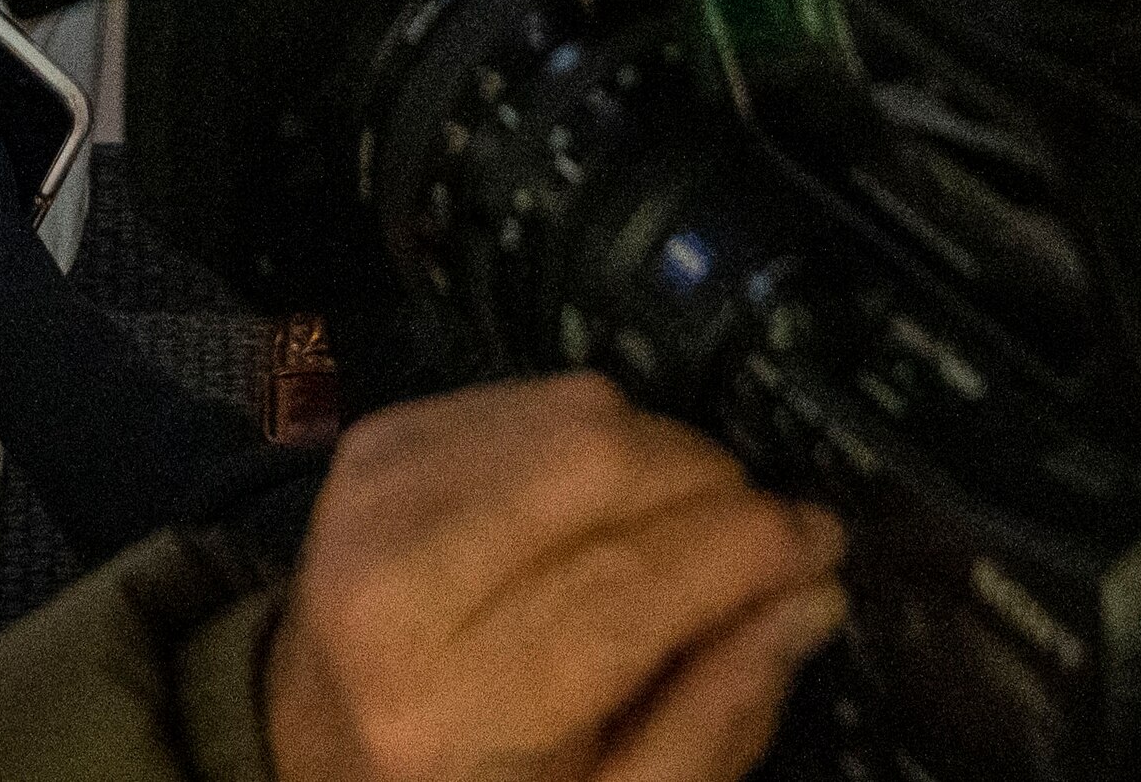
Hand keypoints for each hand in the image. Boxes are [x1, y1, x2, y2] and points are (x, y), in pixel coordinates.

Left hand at [261, 375, 845, 781]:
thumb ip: (712, 721)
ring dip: (662, 452)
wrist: (318, 750)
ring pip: (571, 413)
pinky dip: (595, 433)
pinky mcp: (372, 440)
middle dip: (712, 484)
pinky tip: (603, 501)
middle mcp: (393, 585)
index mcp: (451, 707)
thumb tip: (808, 598)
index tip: (822, 541)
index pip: (628, 587)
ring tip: (685, 523)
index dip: (745, 549)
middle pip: (599, 468)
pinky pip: (529, 394)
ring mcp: (371, 496)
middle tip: (762, 532)